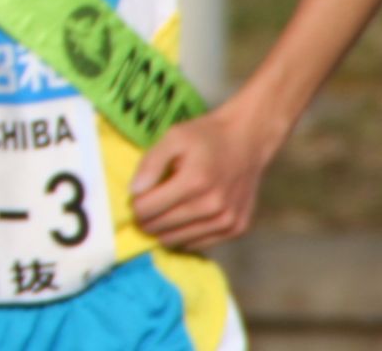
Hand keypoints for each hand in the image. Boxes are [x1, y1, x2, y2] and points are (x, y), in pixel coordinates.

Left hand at [129, 106, 277, 251]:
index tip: (136, 198)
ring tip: (161, 214)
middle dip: (146, 220)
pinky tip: (182, 222)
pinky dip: (186, 236)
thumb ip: (150, 164)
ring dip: (164, 231)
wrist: (247, 140)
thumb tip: (135, 192)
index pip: (148, 209)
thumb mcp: (173, 138)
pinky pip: (200, 244)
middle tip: (145, 209)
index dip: (136, 205)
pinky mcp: (237, 228)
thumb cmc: (206, 137)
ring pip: (178, 240)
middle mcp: (213, 205)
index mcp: (194, 182)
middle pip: (161, 227)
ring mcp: (227, 220)